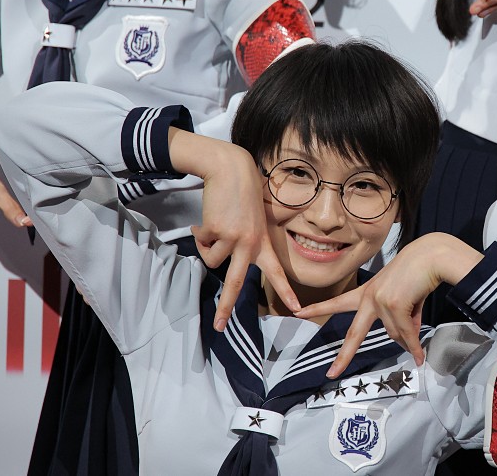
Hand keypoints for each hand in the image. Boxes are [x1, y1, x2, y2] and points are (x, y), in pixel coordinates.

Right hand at [168, 129, 298, 330]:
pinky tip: (207, 218)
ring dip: (206, 246)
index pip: (277, 272)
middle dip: (225, 307)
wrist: (231, 169)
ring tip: (213, 226)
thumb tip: (217, 259)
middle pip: (236, 283)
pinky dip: (199, 232)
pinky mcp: (217, 230)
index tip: (297, 308)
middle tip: (218, 327)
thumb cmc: (242, 194)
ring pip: (211, 260)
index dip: (286, 291)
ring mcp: (233, 238)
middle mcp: (250, 244)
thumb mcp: (253, 220)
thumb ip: (244, 241)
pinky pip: (201, 242)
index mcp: (263, 243)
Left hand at [296, 232, 481, 377]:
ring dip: (409, 339)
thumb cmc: (420, 272)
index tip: (299, 313)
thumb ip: (401, 319)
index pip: (338, 302)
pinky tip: (419, 357)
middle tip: (331, 373)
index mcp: (367, 291)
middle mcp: (369, 296)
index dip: (318, 308)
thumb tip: (406, 342)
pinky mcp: (393, 305)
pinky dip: (414, 346)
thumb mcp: (404, 297)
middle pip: (353, 333)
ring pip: (395, 334)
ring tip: (420, 333)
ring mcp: (380, 301)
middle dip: (343, 356)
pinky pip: (406, 334)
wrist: (431, 256)